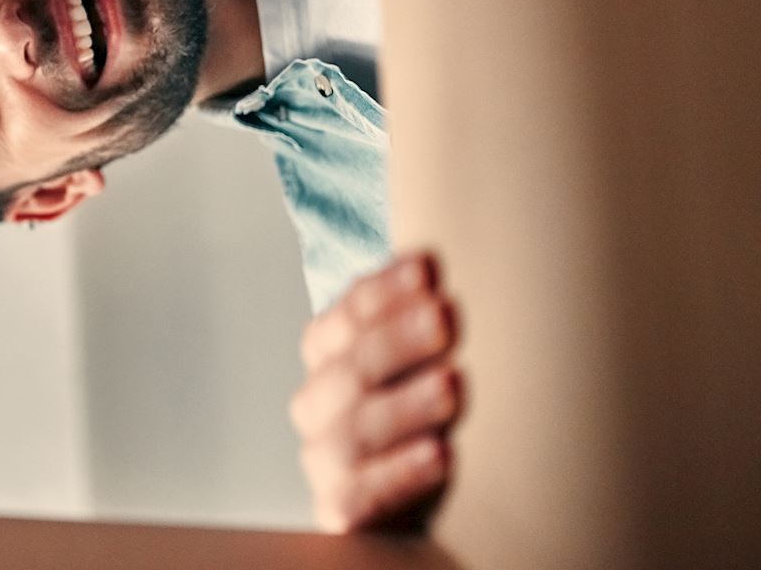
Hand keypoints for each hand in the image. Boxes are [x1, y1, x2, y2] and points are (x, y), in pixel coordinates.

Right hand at [290, 251, 463, 532]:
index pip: (346, 315)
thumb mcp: (427, 361)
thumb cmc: (427, 418)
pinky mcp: (341, 511)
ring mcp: (326, 459)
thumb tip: (454, 261)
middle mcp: (319, 404)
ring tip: (453, 384)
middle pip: (349, 368)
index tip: (429, 268)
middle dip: (396, 339)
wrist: (418, 508)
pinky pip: (358, 495)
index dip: (383, 290)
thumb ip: (429, 318)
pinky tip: (441, 454)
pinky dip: (397, 473)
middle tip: (445, 318)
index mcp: (331, 356)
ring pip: (352, 430)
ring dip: (403, 403)